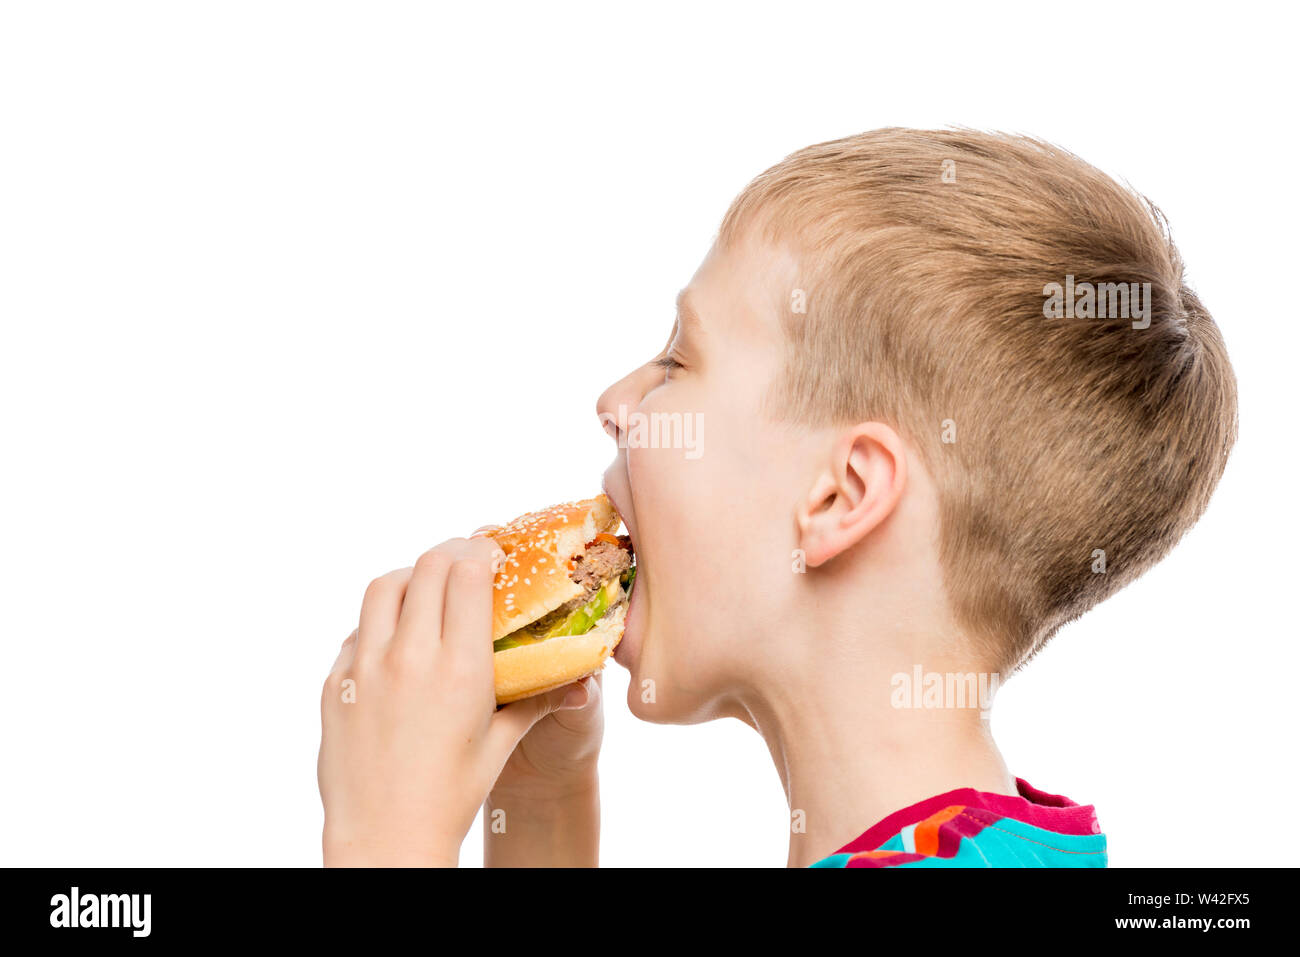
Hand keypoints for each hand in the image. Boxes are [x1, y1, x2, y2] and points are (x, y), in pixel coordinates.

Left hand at [317, 536, 590, 866]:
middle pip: (426, 567)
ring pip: (383, 587)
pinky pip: (356, 632)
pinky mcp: (337, 684)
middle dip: (450, 553)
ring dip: (409, 577)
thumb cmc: (451, 796)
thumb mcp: (501, 743)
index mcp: (459, 668)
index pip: (467, 574)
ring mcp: (365, 668)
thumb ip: (537, 698)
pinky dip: (378, 622)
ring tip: (425, 588)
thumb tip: (579, 675)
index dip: (481, 551)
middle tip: (463, 560)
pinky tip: (394, 640)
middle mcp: (410, 658)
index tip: (491, 552)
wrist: (385, 839)